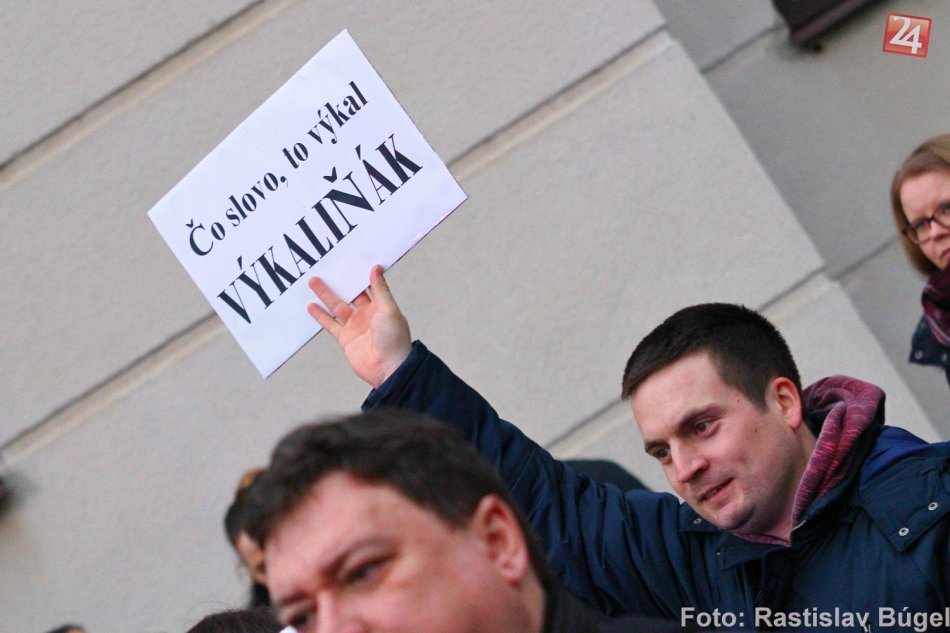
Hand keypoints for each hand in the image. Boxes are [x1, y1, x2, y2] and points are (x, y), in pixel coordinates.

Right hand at [307, 264, 411, 387]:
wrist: (389, 368)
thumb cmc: (394, 339)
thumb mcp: (388, 309)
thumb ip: (380, 289)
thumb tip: (376, 268)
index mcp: (380, 306)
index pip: (368, 285)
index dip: (360, 273)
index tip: (350, 259)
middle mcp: (367, 314)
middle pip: (350, 294)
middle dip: (339, 281)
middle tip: (327, 266)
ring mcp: (355, 326)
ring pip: (336, 306)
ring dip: (325, 295)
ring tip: (313, 281)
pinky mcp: (345, 338)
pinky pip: (330, 324)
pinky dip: (320, 315)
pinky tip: (311, 306)